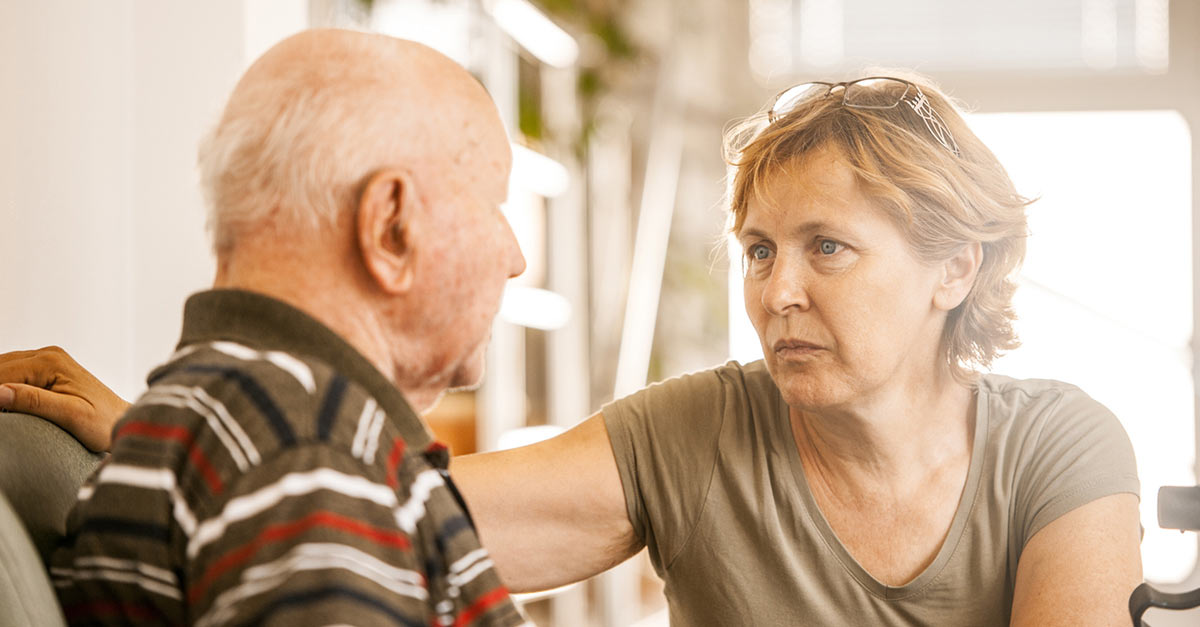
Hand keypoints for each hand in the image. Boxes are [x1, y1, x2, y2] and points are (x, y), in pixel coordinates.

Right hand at [0, 346, 129, 451]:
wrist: (122, 420)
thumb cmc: (103, 422)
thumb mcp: (71, 415)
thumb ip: (35, 401)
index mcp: (50, 362)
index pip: (0, 374)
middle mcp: (47, 354)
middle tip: (1, 413)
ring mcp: (46, 359)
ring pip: (2, 368)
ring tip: (3, 410)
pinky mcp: (46, 369)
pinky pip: (12, 372)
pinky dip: (3, 384)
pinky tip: (5, 404)